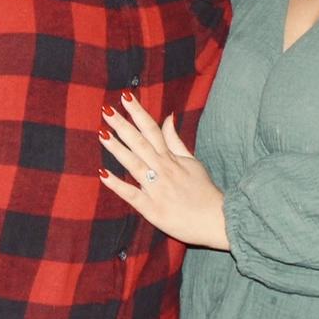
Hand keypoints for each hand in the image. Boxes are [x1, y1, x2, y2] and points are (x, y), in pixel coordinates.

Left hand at [97, 93, 230, 250]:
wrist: (217, 221)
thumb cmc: (204, 191)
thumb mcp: (192, 162)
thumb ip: (175, 141)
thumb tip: (167, 117)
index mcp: (171, 158)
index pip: (152, 130)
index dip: (138, 113)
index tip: (125, 97)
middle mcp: (163, 170)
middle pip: (140, 143)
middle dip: (122, 126)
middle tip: (106, 110)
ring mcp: (157, 189)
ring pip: (134, 165)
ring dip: (117, 149)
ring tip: (102, 134)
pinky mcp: (152, 209)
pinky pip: (132, 195)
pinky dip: (118, 185)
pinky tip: (103, 174)